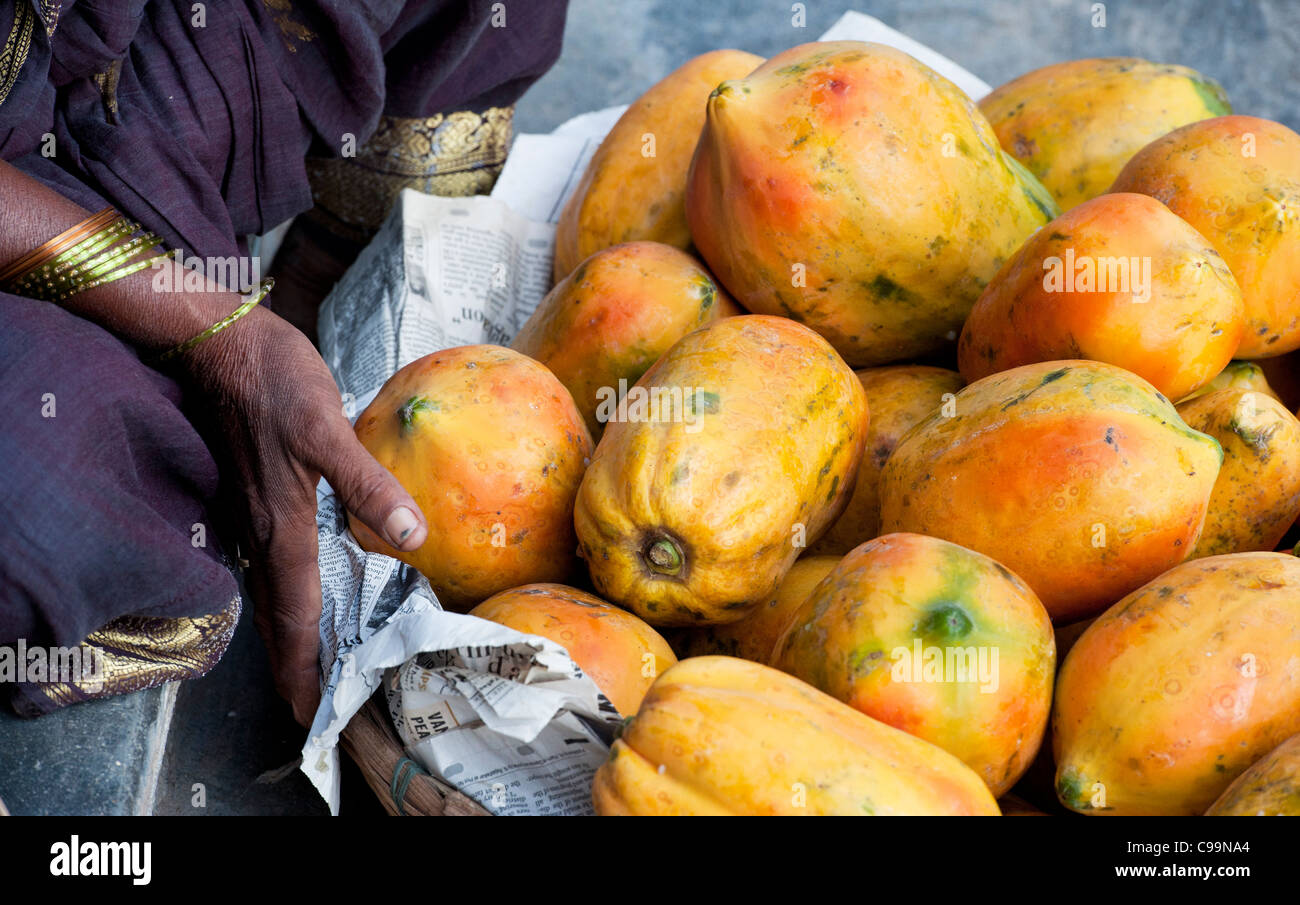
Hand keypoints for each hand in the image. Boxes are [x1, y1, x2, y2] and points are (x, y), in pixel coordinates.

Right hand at [183, 305, 426, 725]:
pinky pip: (263, 561)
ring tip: (306, 663)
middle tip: (306, 705)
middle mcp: (259, 530)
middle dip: (292, 664)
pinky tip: (294, 590)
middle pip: (275, 614)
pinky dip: (278, 593)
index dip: (303, 664)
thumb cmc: (275, 381)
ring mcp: (247, 513)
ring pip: (266, 590)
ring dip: (285, 632)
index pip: (295, 614)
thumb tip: (410, 536)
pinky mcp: (246, 493)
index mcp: (282, 525)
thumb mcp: (328, 428)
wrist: (217, 341)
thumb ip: (368, 485)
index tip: (308, 711)